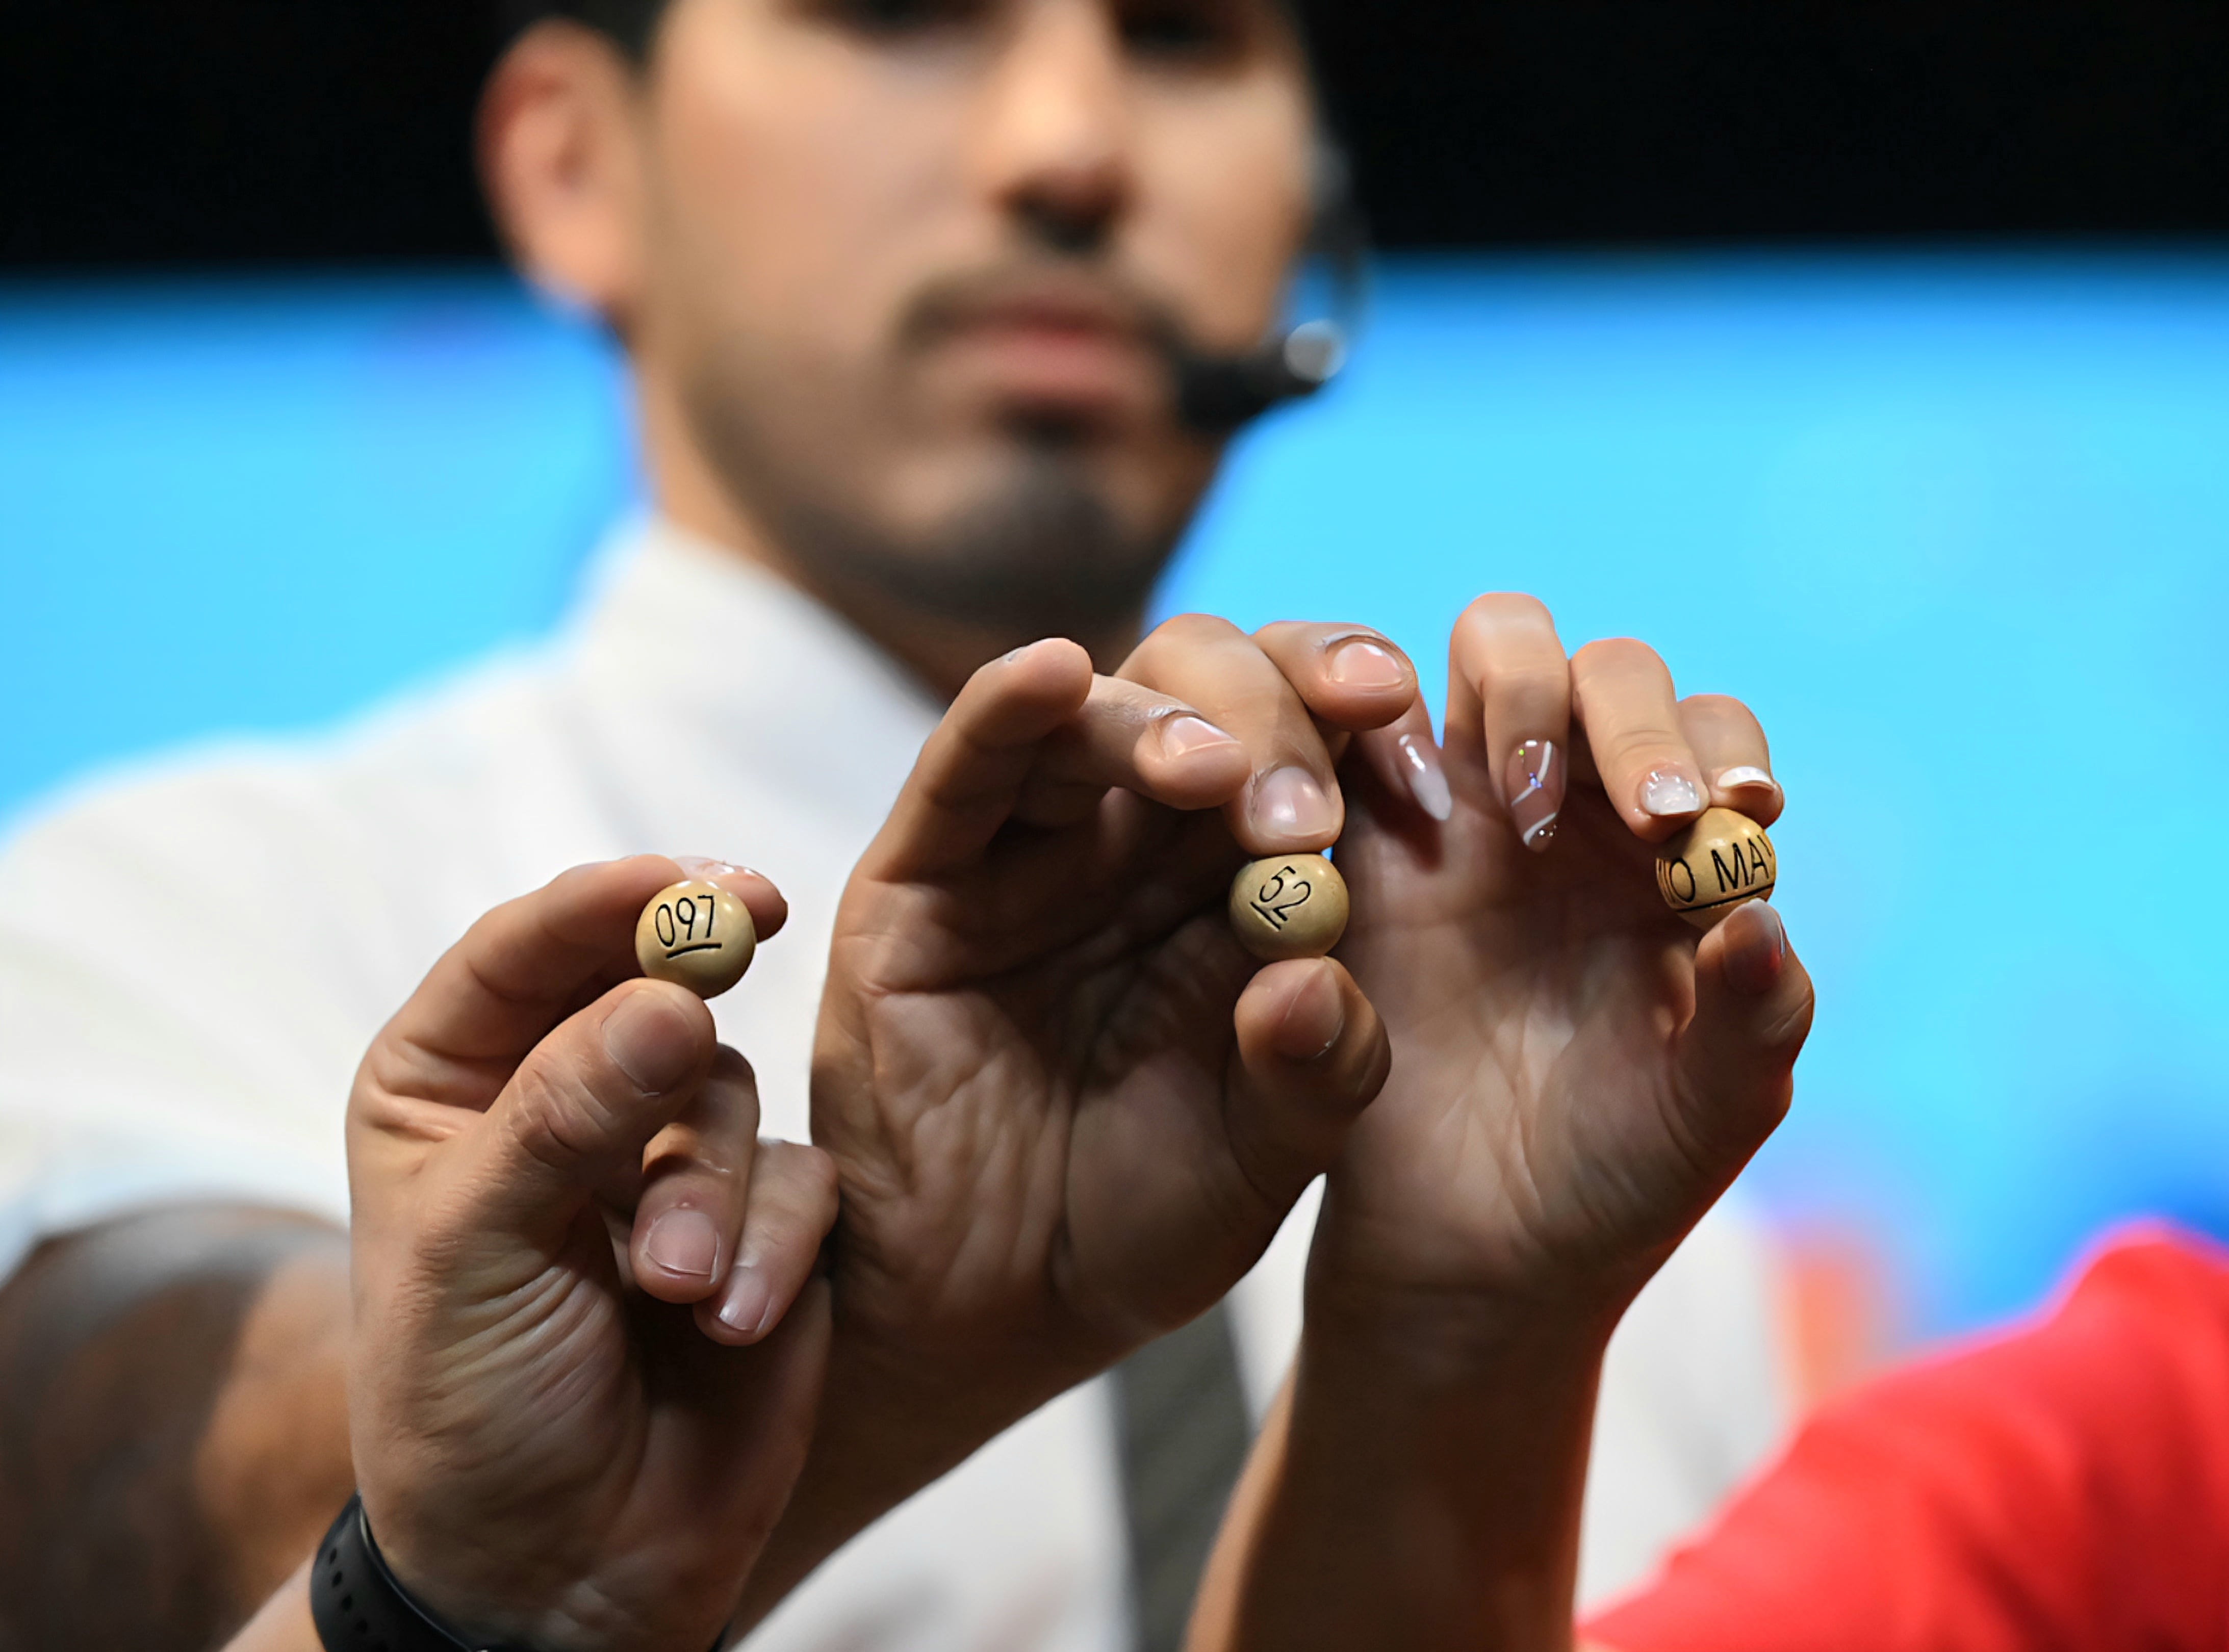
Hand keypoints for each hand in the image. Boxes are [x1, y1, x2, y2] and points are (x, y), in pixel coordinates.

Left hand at [345, 856, 838, 1651]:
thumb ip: (568, 1112)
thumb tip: (674, 994)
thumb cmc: (470, 1409)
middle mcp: (564, 1106)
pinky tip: (729, 1320)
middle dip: (684, 1001)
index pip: (527, 951)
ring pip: (728, 1090)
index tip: (696, 882)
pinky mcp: (760, 1228)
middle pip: (647, 988)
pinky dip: (770, 1245)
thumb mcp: (478, 1251)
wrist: (555, 1573)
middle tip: (747, 930)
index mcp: (453, 1086)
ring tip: (676, 1287)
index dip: (610, 900)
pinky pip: (796, 1184)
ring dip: (710, 1186)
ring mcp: (667, 1166)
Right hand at [811, 620, 1408, 1467]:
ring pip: (1099, 708)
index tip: (1425, 765)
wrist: (985, 1311)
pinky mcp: (922, 874)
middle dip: (1280, 717)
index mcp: (1244, 880)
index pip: (1318, 743)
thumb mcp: (1263, 1158)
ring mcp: (1030, 849)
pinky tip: (1057, 674)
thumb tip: (1320, 967)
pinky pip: (964, 763)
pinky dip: (1007, 705)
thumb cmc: (1135, 1223)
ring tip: (1212, 773)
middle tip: (1312, 809)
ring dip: (1163, 718)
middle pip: (1217, 692)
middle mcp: (1140, 839)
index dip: (1368, 727)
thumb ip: (1322, 1069)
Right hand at [1324, 596, 1815, 1324]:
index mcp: (1674, 858)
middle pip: (1603, 673)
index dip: (1717, 749)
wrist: (1467, 1263)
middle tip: (1640, 818)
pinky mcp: (1366, 840)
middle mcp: (1577, 814)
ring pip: (1494, 659)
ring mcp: (1466, 815)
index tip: (1723, 819)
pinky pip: (1371, 733)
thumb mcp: (1714, 1113)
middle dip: (1628, 716)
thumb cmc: (1611, 1184)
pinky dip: (1394, 728)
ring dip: (1521, 693)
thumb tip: (1762, 908)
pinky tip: (1422, 820)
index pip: (1710, 737)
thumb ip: (1760, 1015)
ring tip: (1525, 816)